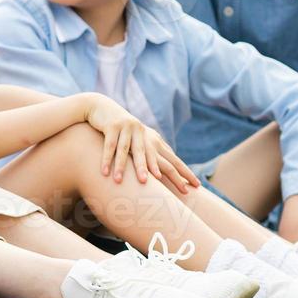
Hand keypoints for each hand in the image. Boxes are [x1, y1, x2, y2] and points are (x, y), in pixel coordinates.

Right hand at [84, 95, 199, 193]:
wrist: (100, 107)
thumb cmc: (121, 130)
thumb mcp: (139, 140)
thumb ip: (151, 152)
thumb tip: (164, 172)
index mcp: (152, 140)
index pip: (172, 159)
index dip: (183, 172)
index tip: (196, 187)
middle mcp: (143, 134)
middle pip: (157, 158)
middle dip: (171, 174)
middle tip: (181, 190)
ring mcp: (128, 128)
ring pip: (132, 151)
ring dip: (137, 166)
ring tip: (142, 182)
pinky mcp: (112, 126)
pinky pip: (110, 146)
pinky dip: (107, 159)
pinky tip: (106, 173)